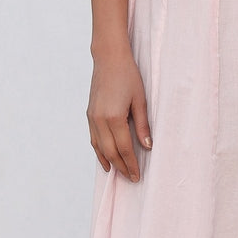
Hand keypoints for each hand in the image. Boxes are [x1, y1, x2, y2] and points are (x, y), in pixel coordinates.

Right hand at [87, 47, 151, 181]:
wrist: (109, 59)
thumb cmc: (128, 76)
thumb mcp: (140, 100)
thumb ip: (142, 125)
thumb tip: (147, 146)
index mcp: (114, 117)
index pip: (124, 148)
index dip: (131, 164)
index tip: (138, 176)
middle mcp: (100, 120)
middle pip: (110, 152)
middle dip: (121, 167)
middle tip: (131, 178)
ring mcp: (92, 117)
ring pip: (99, 147)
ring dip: (109, 162)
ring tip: (118, 173)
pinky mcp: (89, 114)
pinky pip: (93, 138)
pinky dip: (98, 151)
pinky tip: (105, 158)